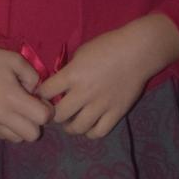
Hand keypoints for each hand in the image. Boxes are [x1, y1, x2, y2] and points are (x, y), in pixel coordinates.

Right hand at [0, 25, 52, 141]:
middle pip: (32, 135)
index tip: (40, 100)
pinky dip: (5, 127)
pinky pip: (0, 135)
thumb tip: (36, 93)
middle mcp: (1, 115)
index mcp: (12, 98)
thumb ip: (33, 76)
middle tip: (29, 108)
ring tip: (14, 110)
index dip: (47, 109)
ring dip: (20, 127)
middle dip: (35, 122)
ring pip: (16, 139)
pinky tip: (0, 111)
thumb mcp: (15, 60)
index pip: (42, 118)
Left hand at [38, 14, 178, 138]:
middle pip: (59, 115)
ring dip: (70, 127)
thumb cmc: (107, 46)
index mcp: (73, 75)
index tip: (42, 95)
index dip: (41, 94)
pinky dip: (90, 132)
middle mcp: (84, 93)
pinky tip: (88, 126)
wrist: (137, 52)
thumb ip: (69, 69)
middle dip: (53, 114)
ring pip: (78, 128)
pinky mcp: (116, 113)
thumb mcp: (81, 52)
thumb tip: (60, 83)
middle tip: (55, 111)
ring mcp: (101, 105)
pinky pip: (99, 132)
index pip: (46, 92)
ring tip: (69, 122)